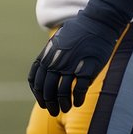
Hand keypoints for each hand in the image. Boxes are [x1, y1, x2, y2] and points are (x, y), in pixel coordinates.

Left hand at [28, 0, 132, 114]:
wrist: (97, 23)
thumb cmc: (79, 31)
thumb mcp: (58, 41)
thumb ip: (51, 55)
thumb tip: (46, 69)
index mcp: (47, 55)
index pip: (35, 79)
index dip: (37, 93)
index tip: (41, 101)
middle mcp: (56, 61)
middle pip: (47, 89)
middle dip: (49, 103)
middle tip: (53, 111)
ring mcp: (70, 65)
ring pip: (62, 92)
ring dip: (62, 104)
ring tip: (65, 108)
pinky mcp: (87, 68)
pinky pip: (79, 90)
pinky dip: (77, 99)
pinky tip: (78, 103)